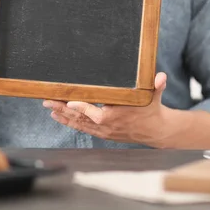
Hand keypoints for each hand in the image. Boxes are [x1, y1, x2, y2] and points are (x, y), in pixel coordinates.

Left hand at [44, 72, 172, 147]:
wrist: (155, 131)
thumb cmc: (151, 110)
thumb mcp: (154, 97)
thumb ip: (156, 86)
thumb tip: (161, 76)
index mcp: (115, 116)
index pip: (94, 112)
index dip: (81, 108)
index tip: (69, 102)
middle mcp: (106, 126)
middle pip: (80, 118)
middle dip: (62, 109)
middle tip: (48, 101)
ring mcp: (103, 130)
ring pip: (79, 123)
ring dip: (63, 116)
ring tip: (49, 108)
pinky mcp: (102, 133)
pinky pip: (82, 128)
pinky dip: (70, 123)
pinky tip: (58, 117)